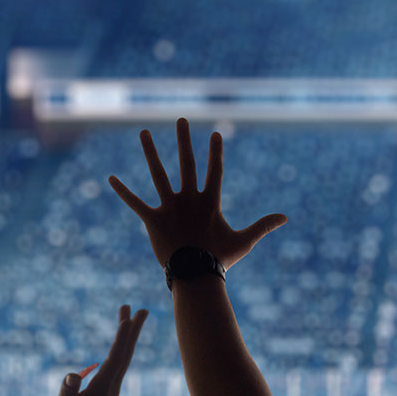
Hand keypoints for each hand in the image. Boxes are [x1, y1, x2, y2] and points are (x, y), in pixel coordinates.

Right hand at [45, 304, 147, 395]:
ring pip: (124, 357)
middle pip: (126, 355)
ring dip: (129, 335)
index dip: (121, 340)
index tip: (127, 320)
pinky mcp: (109, 386)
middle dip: (132, 331)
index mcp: (101, 390)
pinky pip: (119, 361)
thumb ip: (66, 393)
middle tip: (142, 309)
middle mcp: (112, 387)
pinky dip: (122, 345)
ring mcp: (112, 386)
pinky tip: (124, 336)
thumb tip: (72, 376)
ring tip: (132, 313)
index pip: (115, 360)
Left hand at [109, 118, 288, 269]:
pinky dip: (123, 191)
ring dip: (150, 152)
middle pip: (186, 163)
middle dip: (183, 140)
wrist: (195, 276)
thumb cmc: (220, 259)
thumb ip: (263, 225)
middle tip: (180, 119)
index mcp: (209, 202)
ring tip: (142, 131)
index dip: (215, 152)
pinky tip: (110, 178)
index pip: (214, 171)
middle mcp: (189, 199)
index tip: (214, 134)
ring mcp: (169, 208)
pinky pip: (135, 203)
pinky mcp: (152, 220)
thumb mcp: (245, 241)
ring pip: (158, 174)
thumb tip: (286, 217)